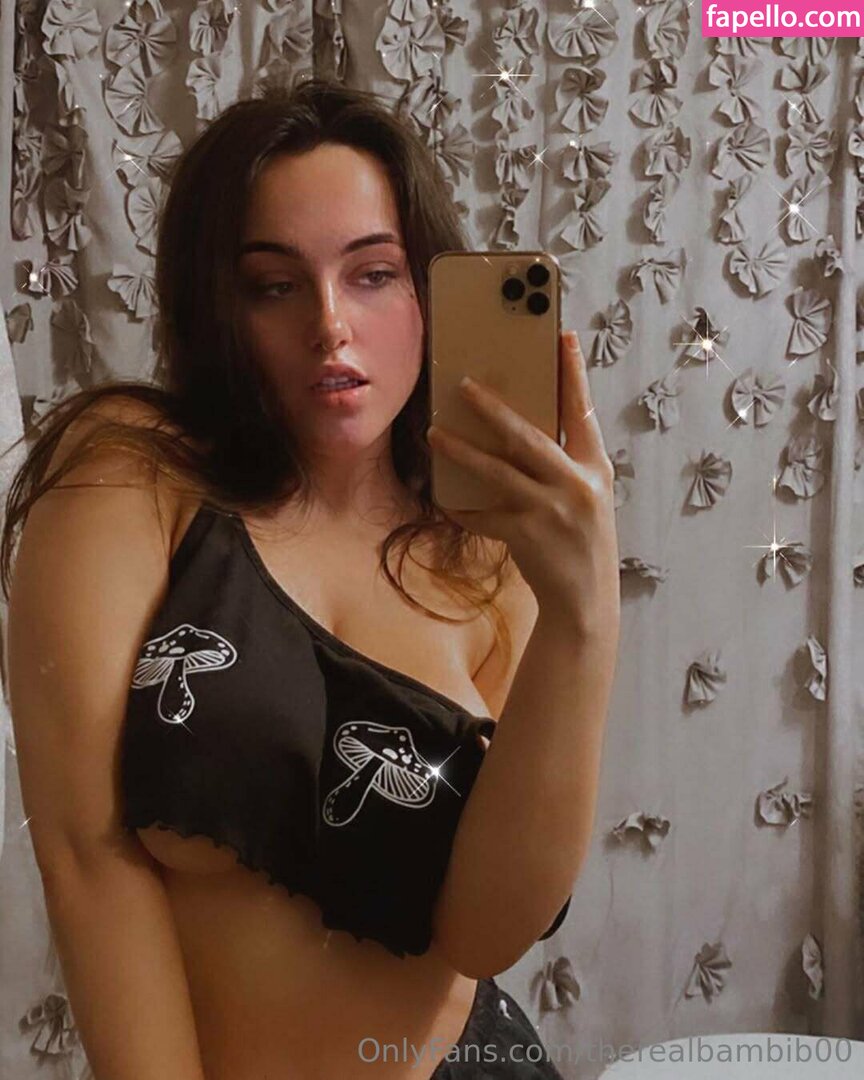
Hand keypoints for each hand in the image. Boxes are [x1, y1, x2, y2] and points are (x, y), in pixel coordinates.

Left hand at [426, 331, 619, 632]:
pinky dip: (462, 506)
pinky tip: (444, 498)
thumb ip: (563, 462)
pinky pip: (483, 514)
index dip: (573, 373)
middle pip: (528, 436)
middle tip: (464, 385)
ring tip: (436, 434)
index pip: (583, 410)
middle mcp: (576, 484)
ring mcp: (551, 510)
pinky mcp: (526, 535)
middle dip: (493, 408)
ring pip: (497, 471)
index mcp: (594, 467)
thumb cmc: (581, 540)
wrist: (584, 600)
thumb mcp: (587, 496)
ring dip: (462, 451)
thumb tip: (516, 428)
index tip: (563, 335)